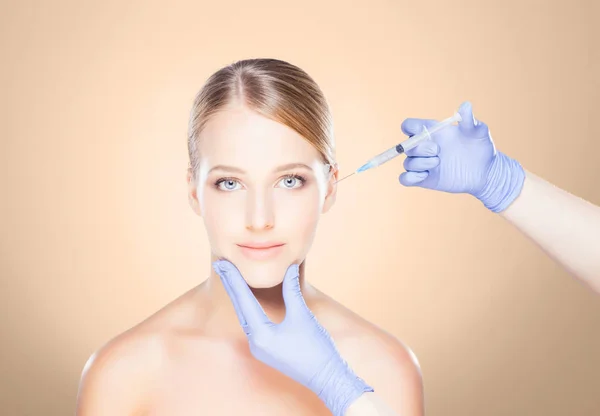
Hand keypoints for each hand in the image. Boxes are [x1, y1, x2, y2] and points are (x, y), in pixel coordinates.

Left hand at [212, 259, 372, 415]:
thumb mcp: (303, 316)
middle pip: (240, 308)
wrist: (328, 378)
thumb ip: (292, 290)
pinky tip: (247, 300)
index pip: (243, 300)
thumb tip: (288, 268)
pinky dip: (248, 309)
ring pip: (245, 317)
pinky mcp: (267, 350)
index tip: (222, 263)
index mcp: (261, 335)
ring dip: (238, 297)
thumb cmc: (317, 350)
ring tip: (230, 278)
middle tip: (221, 265)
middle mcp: (255, 343)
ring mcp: (260, 349)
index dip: (233, 279)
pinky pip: (253, 325)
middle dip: (231, 286)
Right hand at [399, 101, 525, 212]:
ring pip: (407, 163)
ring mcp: (423, 164)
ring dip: (420, 163)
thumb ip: (469, 120)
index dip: (409, 128)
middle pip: (406, 146)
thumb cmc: (481, 147)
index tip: (425, 133)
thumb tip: (466, 105)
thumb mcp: (478, 132)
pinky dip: (410, 178)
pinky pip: (405, 179)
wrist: (486, 171)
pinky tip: (426, 176)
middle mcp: (424, 147)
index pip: (409, 126)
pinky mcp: (424, 179)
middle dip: (419, 148)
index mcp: (432, 132)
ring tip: (438, 163)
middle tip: (437, 150)